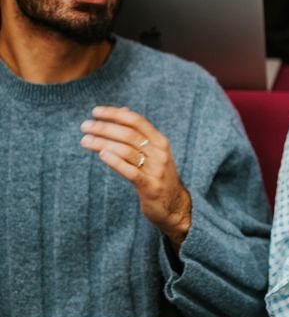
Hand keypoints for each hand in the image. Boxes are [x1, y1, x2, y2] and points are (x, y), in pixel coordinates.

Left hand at [80, 106, 192, 249]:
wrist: (175, 206)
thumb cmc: (159, 176)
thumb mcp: (154, 153)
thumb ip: (140, 134)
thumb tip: (123, 110)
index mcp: (160, 142)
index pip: (136, 121)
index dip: (115, 114)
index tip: (96, 111)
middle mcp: (159, 153)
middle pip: (129, 134)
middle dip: (105, 128)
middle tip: (84, 126)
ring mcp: (156, 170)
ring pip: (127, 151)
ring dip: (103, 143)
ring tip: (85, 140)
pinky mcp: (150, 187)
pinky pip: (131, 172)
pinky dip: (116, 162)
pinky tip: (101, 155)